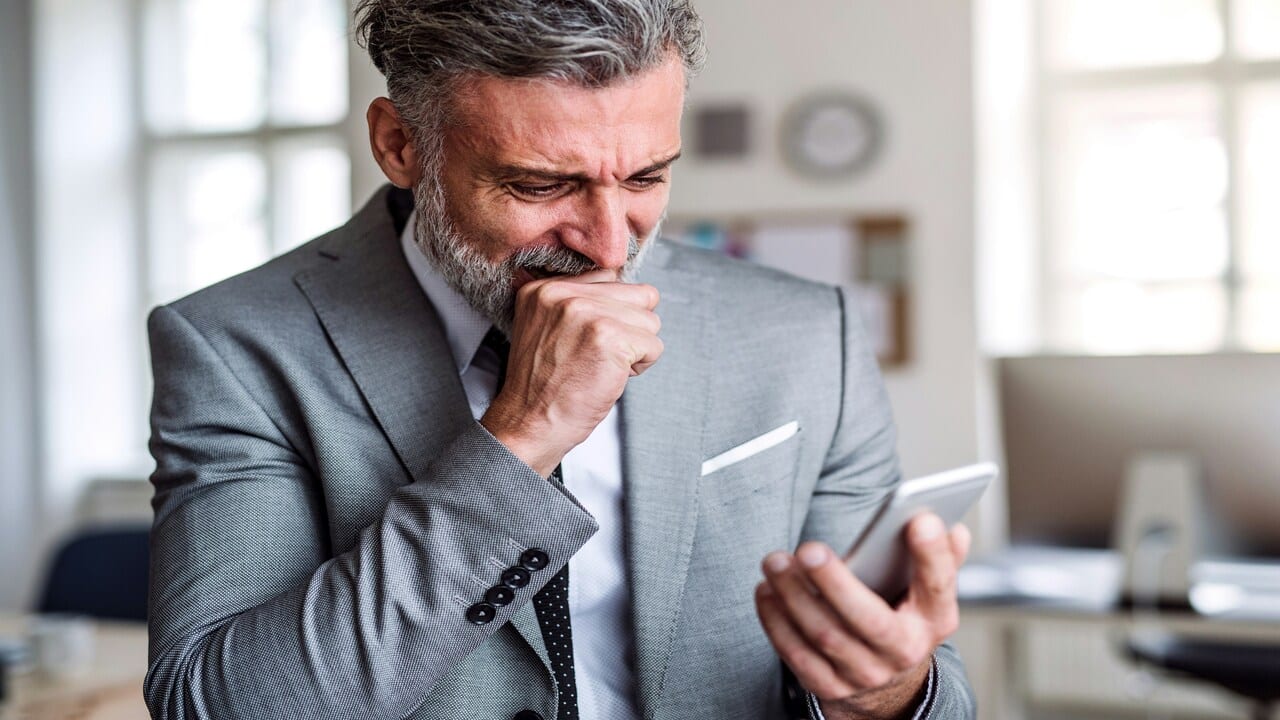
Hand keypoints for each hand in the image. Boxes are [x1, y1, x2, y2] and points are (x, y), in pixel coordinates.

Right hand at [481, 269, 662, 475]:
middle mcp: (564, 294)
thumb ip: (575, 302)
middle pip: (637, 295)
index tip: (591, 338)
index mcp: (545, 288)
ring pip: (649, 320)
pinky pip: (654, 345)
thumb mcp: (545, 328)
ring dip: (636, 348)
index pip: (610, 276)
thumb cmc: (544, 386)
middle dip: (630, 328)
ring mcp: (587, 313)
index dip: (612, 311)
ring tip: (604, 366)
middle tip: (601, 355)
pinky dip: (642, 366)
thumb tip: (623, 286)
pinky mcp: (610, 337)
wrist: (530, 423)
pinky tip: (613, 376)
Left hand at [754, 514, 970, 719]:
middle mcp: (903, 652)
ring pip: (825, 636)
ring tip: (776, 562)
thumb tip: (952, 529)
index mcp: (934, 620)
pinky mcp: (830, 687)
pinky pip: (797, 655)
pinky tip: (766, 591)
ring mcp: (865, 674)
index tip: (920, 520)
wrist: (888, 686)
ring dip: (794, 596)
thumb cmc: (903, 619)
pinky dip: (777, 621)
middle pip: (868, 619)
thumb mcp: (927, 594)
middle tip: (808, 549)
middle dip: (835, 582)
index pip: (938, 587)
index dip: (932, 555)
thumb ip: (938, 559)